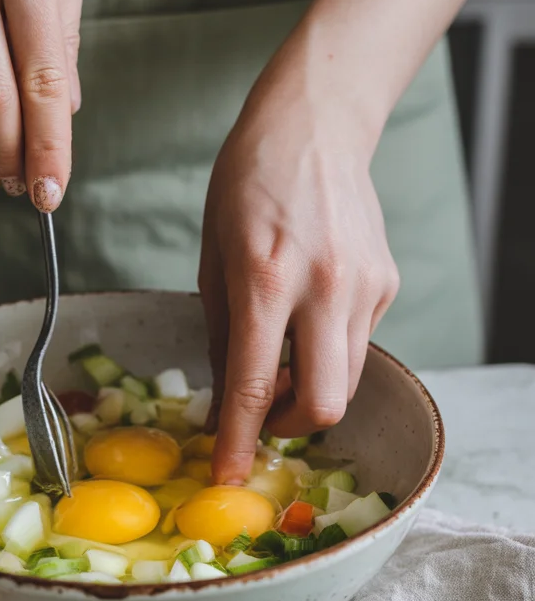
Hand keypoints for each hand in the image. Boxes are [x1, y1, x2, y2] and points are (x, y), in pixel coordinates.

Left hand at [199, 25, 399, 483]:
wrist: (315, 125)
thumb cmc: (246, 185)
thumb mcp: (213, 259)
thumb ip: (222, 338)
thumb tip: (225, 406)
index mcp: (266, 277)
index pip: (253, 383)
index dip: (238, 440)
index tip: (228, 475)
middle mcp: (324, 286)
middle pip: (322, 404)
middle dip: (287, 428)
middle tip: (261, 412)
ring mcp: (364, 286)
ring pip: (345, 383)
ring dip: (308, 393)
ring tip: (280, 362)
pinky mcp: (387, 284)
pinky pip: (357, 345)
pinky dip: (328, 352)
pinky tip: (308, 317)